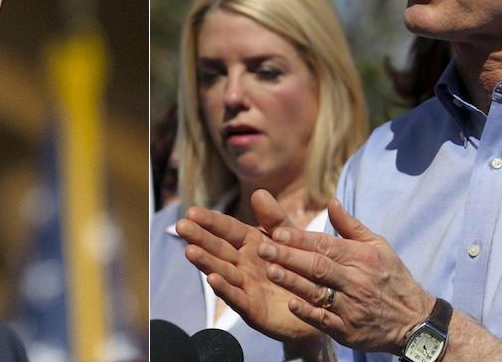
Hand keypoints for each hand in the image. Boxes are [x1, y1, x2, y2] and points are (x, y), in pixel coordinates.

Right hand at [175, 190, 325, 348]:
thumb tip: (258, 191)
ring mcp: (246, 287)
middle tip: (180, 226)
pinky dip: (225, 289)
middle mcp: (243, 265)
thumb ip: (274, 218)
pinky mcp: (254, 310)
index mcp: (251, 244)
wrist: (321, 306)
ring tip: (189, 251)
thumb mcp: (290, 239)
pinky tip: (212, 279)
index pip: (227, 229)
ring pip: (223, 272)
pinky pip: (238, 298)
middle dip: (200, 238)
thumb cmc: (301, 268)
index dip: (211, 221)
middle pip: (219, 249)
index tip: (192, 212)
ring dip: (206, 262)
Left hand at [257, 197, 432, 353]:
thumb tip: (331, 201)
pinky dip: (307, 312)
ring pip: (317, 292)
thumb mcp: (379, 247)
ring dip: (292, 282)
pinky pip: (324, 320)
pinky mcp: (348, 330)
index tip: (277, 232)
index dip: (300, 239)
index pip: (325, 244)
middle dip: (288, 256)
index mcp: (361, 257)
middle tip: (263, 248)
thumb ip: (351, 226)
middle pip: (317, 266)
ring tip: (269, 271)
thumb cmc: (391, 277)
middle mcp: (355, 280)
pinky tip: (290, 303)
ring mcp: (351, 307)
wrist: (415, 320)